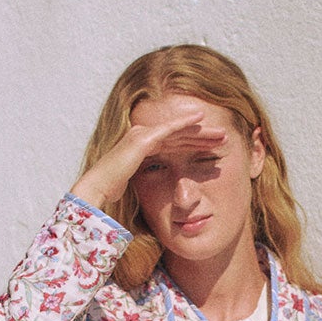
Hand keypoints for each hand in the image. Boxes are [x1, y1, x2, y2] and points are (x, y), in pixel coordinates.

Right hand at [73, 106, 226, 217]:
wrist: (97, 190)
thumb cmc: (113, 194)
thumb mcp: (139, 189)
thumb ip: (150, 187)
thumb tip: (164, 200)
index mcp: (144, 151)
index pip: (175, 146)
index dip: (196, 146)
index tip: (214, 150)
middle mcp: (143, 138)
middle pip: (180, 136)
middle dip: (203, 137)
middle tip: (224, 137)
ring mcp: (142, 135)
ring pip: (178, 131)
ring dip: (200, 131)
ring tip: (221, 133)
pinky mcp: (143, 138)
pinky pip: (168, 128)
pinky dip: (185, 122)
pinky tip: (201, 119)